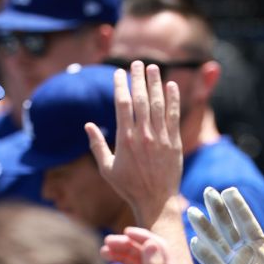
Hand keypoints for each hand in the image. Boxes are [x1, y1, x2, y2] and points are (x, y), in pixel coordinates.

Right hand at [87, 61, 183, 224]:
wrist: (156, 202)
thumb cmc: (129, 187)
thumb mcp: (107, 168)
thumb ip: (97, 145)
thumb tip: (88, 124)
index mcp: (125, 139)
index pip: (122, 105)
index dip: (120, 86)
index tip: (118, 72)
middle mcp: (144, 135)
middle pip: (140, 100)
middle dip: (138, 78)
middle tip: (137, 62)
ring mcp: (161, 138)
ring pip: (158, 105)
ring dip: (156, 84)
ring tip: (153, 68)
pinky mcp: (175, 143)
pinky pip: (174, 117)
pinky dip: (173, 100)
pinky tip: (172, 86)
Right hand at [188, 188, 263, 263]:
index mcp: (262, 247)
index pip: (247, 222)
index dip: (238, 207)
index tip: (229, 191)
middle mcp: (245, 255)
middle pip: (227, 228)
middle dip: (217, 211)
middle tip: (208, 192)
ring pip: (216, 244)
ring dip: (205, 229)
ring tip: (194, 212)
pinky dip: (205, 254)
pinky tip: (196, 240)